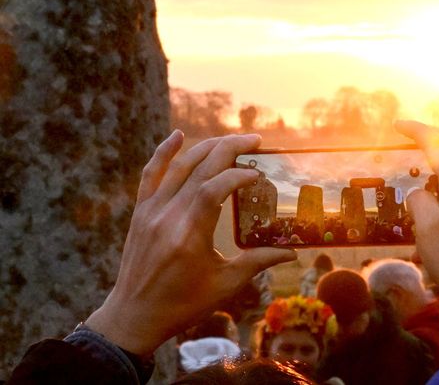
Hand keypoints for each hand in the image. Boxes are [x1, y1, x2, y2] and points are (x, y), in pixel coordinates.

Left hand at [85, 131, 296, 355]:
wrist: (134, 315)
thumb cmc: (183, 304)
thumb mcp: (225, 285)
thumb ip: (258, 262)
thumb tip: (291, 252)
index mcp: (189, 235)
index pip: (214, 189)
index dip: (238, 176)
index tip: (259, 175)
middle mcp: (168, 217)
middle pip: (200, 168)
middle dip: (230, 148)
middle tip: (255, 141)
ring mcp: (151, 211)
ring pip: (179, 166)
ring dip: (207, 147)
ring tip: (232, 139)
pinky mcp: (141, 212)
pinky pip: (150, 174)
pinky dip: (163, 152)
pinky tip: (177, 135)